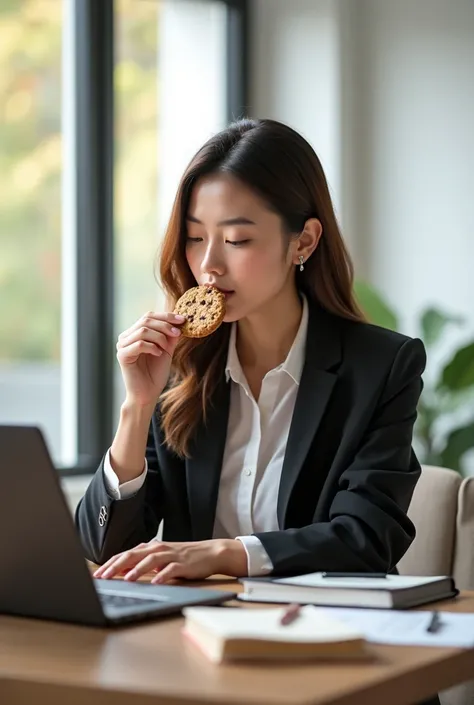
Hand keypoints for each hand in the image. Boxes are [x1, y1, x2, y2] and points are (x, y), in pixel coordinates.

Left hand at [93, 539, 247, 583]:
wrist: (210, 553)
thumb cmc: (184, 558)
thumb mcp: (161, 559)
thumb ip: (144, 564)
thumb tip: (123, 573)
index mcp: (151, 548)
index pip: (126, 555)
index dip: (110, 564)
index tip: (97, 575)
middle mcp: (158, 549)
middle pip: (133, 555)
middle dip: (116, 566)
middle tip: (102, 577)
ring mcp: (171, 555)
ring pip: (150, 560)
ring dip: (137, 570)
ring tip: (126, 580)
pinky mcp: (183, 564)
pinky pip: (171, 570)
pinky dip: (162, 575)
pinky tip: (155, 582)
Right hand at [116, 311, 185, 406]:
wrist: (148, 394)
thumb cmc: (155, 373)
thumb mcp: (166, 350)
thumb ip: (170, 336)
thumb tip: (179, 321)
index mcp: (134, 333)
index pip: (149, 316)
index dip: (166, 316)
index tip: (183, 320)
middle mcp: (126, 337)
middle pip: (146, 320)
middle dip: (165, 325)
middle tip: (177, 333)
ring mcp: (122, 345)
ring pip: (143, 331)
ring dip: (160, 338)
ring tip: (166, 348)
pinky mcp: (122, 356)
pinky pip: (139, 344)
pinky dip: (152, 347)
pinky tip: (158, 354)